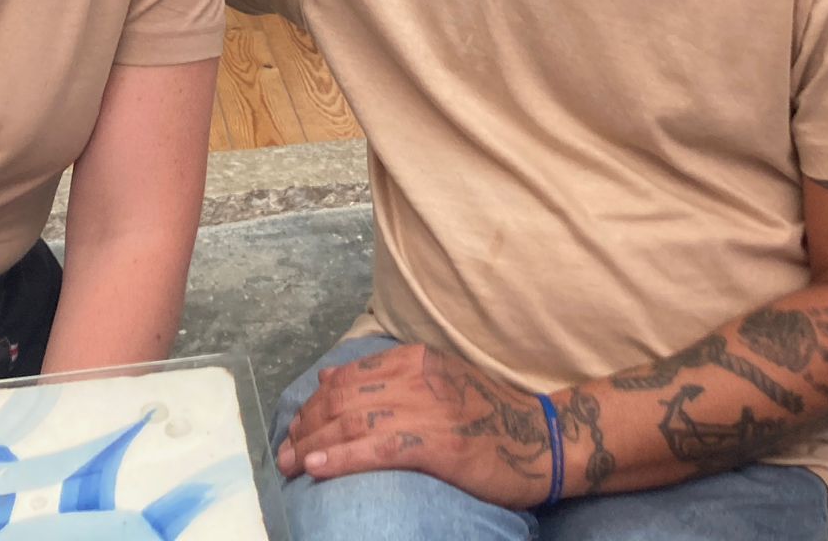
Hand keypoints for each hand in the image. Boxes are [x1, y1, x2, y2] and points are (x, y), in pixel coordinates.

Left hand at [277, 343, 552, 508]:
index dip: (315, 404)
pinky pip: (376, 449)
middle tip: (286, 452)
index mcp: (416, 358)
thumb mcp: (437, 381)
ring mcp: (427, 409)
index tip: (297, 427)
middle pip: (343, 399)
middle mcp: (417, 377)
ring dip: (314, 444)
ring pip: (352, 423)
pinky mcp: (436, 444)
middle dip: (307, 426)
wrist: (541, 439)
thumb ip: (386, 376)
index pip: (348, 377)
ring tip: (291, 463)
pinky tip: (318, 468)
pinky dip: (341, 458)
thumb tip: (329, 376)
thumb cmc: (488, 415)